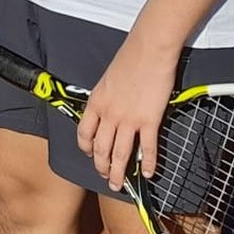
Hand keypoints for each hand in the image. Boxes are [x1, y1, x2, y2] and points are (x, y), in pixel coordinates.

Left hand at [77, 36, 180, 189]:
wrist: (149, 49)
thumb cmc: (130, 58)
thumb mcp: (107, 79)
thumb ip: (106, 98)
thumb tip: (108, 110)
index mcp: (96, 103)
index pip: (84, 133)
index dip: (86, 149)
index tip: (90, 155)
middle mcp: (109, 114)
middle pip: (101, 149)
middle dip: (102, 167)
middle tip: (106, 176)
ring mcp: (129, 119)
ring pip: (120, 154)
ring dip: (119, 173)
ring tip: (119, 184)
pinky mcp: (149, 120)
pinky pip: (147, 148)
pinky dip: (149, 163)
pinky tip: (149, 173)